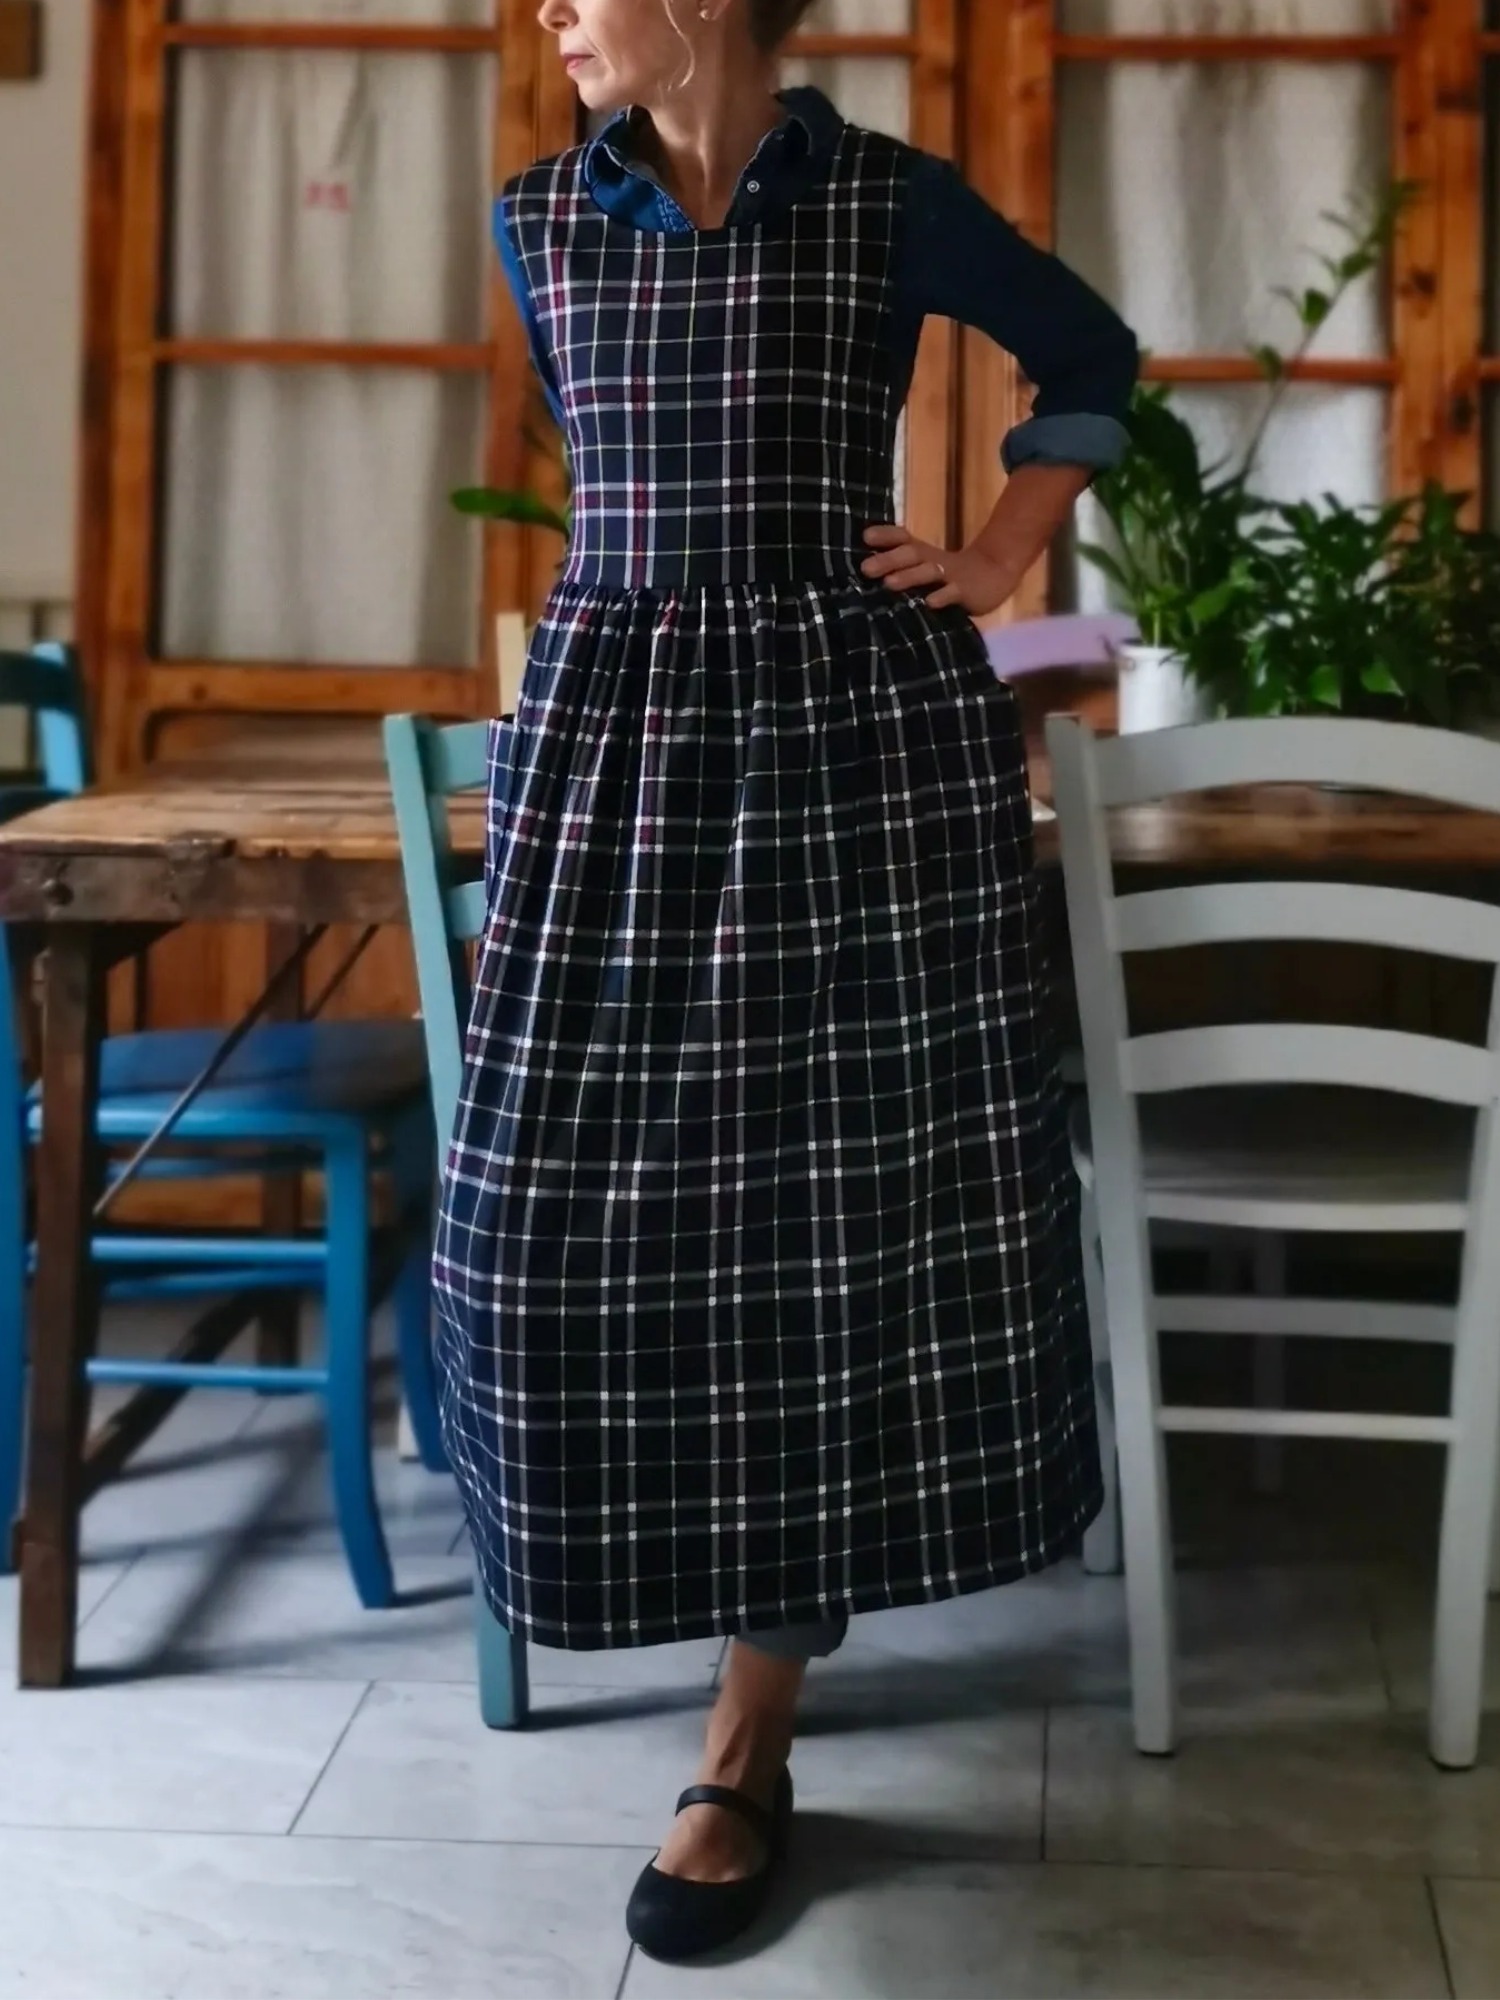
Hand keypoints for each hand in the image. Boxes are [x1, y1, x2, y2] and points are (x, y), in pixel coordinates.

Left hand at [860, 524, 1016, 617]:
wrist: (998, 572)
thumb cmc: (954, 574)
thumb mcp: (930, 567)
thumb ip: (906, 569)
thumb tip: (868, 571)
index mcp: (924, 553)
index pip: (904, 538)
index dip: (886, 536)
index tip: (865, 537)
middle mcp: (934, 561)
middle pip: (911, 554)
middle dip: (888, 560)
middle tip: (865, 568)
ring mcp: (951, 575)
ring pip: (929, 572)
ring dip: (909, 576)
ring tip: (889, 583)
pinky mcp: (966, 591)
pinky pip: (953, 594)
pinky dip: (942, 597)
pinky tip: (930, 603)